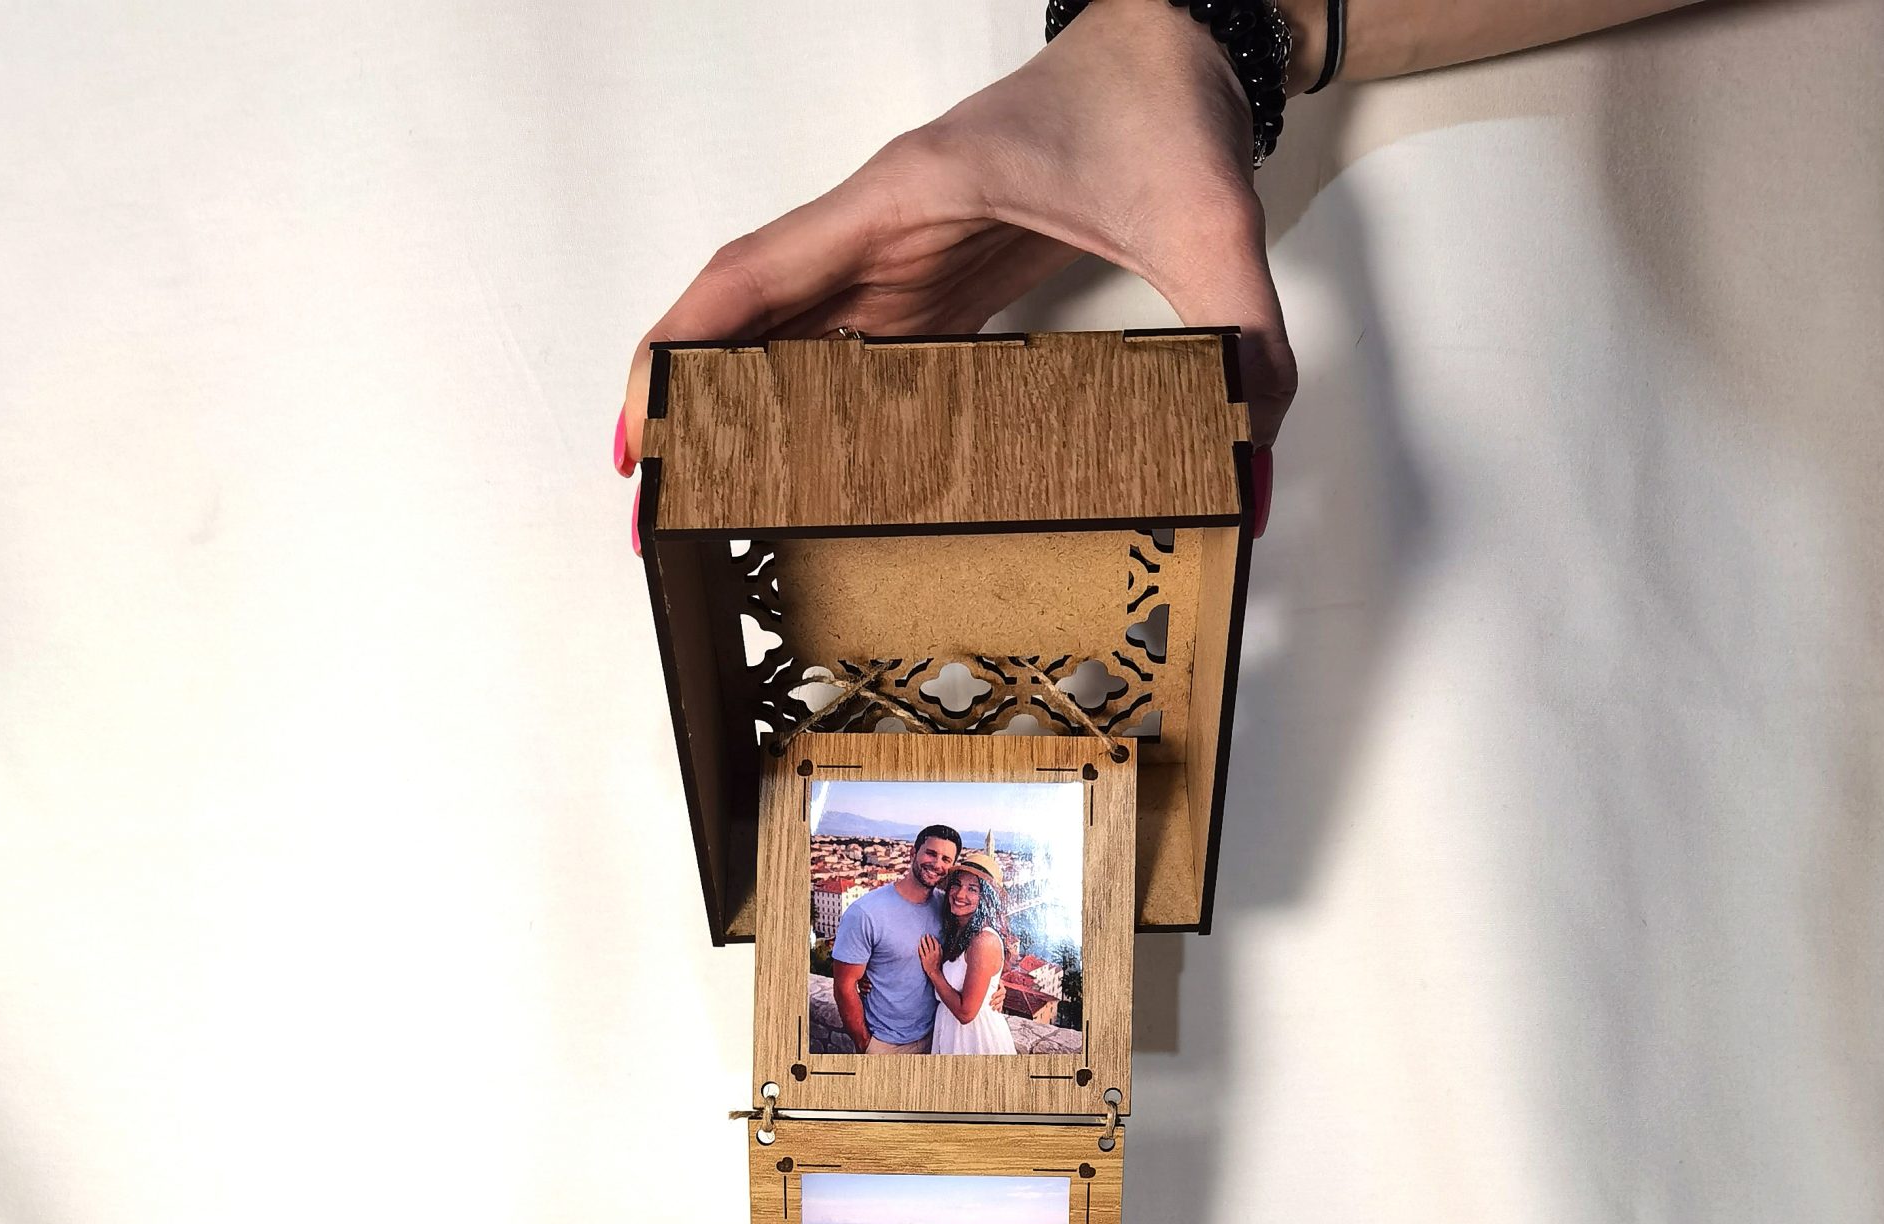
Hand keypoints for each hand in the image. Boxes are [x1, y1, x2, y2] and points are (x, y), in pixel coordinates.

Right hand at [617, 0, 1296, 469]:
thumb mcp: (1213, 226)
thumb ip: (1241, 346)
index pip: (754, 275)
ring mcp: (896, 257)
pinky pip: (833, 349)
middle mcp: (880, 228)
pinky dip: (794, 410)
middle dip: (682, 413)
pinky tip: (785, 476)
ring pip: (777, 340)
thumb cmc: (1164, 108)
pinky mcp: (926, 284)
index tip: (636, 429)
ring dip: (728, 419)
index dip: (681, 350)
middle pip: (742, 322)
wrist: (1178, 44)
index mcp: (908, 198)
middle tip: (649, 517)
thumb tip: (1248, 471)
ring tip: (695, 512)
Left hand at [917, 933, 942, 977]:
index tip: (932, 936)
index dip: (934, 939)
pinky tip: (919, 945)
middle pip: (930, 944)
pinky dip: (920, 948)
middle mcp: (933, 954)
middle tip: (926, 935)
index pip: (936, 944)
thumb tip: (939, 944)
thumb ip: (940, 950)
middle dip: (928, 938)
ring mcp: (928, 956)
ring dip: (923, 942)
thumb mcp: (941, 957)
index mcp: (938, 952)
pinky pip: (921, 953)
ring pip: (925, 947)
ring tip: (922, 938)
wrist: (934, 972)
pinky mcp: (924, 959)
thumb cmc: (938, 965)